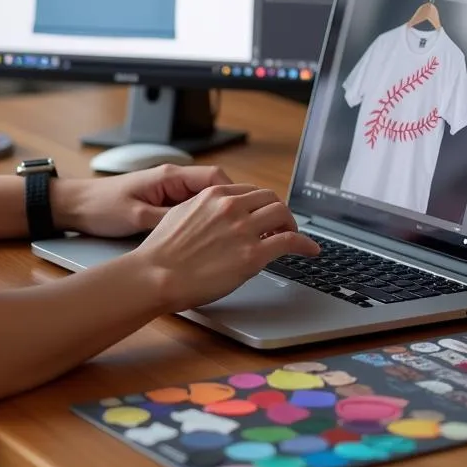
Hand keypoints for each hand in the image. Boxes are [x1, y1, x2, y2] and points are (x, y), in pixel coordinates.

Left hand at [54, 164, 241, 238]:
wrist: (78, 206)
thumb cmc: (103, 207)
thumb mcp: (138, 217)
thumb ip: (167, 218)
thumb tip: (197, 226)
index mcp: (169, 177)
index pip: (214, 177)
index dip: (236, 194)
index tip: (249, 212)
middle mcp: (171, 180)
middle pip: (216, 186)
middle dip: (236, 204)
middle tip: (251, 224)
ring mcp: (167, 191)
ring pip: (206, 198)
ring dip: (221, 212)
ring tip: (235, 232)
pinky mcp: (161, 203)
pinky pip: (192, 207)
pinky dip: (205, 218)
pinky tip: (210, 235)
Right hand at [129, 183, 320, 312]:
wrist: (157, 274)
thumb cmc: (162, 251)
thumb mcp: (180, 214)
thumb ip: (203, 208)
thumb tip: (215, 212)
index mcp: (213, 195)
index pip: (251, 191)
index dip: (262, 203)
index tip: (266, 214)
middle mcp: (231, 207)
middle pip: (271, 198)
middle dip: (279, 211)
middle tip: (282, 225)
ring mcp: (243, 230)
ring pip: (283, 214)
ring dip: (292, 225)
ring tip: (292, 237)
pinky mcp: (252, 255)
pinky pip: (290, 241)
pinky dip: (305, 243)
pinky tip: (310, 250)